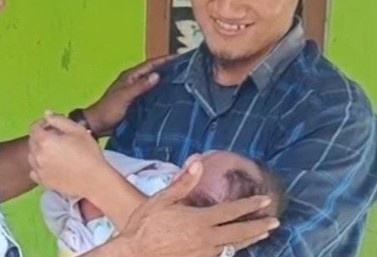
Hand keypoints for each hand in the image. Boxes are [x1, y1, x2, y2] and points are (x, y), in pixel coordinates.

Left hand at [28, 115, 109, 197]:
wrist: (95, 181)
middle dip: (41, 136)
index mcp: (45, 141)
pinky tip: (51, 165)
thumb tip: (46, 114)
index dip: (42, 123)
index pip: (34, 127)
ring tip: (54, 152)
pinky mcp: (43, 182)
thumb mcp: (77, 130)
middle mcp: (37, 156)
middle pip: (32, 141)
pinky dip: (39, 166)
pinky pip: (35, 171)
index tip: (52, 124)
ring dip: (39, 150)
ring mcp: (39, 170)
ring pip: (32, 156)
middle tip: (57, 137)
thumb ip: (59, 119)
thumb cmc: (88, 153)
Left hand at [84, 55, 173, 135]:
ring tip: (182, 80)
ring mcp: (134, 91)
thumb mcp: (125, 96)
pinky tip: (169, 96)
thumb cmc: (108, 110)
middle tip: (185, 67)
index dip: (164, 60)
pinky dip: (160, 92)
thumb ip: (140, 86)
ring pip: (152, 82)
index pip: (150, 64)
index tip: (179, 57)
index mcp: (130, 76)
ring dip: (164, 79)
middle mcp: (133, 81)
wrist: (98, 124)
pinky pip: (151, 93)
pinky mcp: (136, 101)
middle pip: (153, 71)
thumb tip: (157, 75)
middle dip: (167, 67)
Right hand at [114, 168, 278, 256]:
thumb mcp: (161, 200)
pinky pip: (221, 256)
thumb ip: (183, 183)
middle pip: (239, 233)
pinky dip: (233, 250)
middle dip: (259, 226)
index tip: (266, 201)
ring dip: (250, 240)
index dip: (251, 206)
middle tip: (275, 222)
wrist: (134, 254)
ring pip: (233, 247)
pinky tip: (236, 248)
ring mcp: (203, 254)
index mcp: (199, 220)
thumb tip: (198, 162)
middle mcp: (206, 239)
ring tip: (263, 235)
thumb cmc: (145, 225)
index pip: (232, 211)